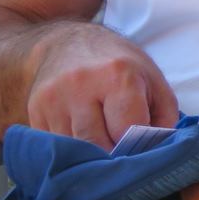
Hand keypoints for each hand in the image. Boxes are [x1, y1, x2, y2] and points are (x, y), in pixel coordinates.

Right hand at [26, 25, 178, 149]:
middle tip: (122, 154)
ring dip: (89, 155)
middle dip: (112, 155)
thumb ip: (163, 117)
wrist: (68, 44)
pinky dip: (69, 150)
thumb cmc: (119, 65)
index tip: (140, 148)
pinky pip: (54, 146)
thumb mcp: (153, 80)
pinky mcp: (35, 110)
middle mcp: (81, 85)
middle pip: (97, 144)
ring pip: (74, 149)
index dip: (136, 145)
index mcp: (117, 75)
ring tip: (102, 144)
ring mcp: (54, 99)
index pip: (126, 130)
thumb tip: (155, 152)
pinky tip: (80, 138)